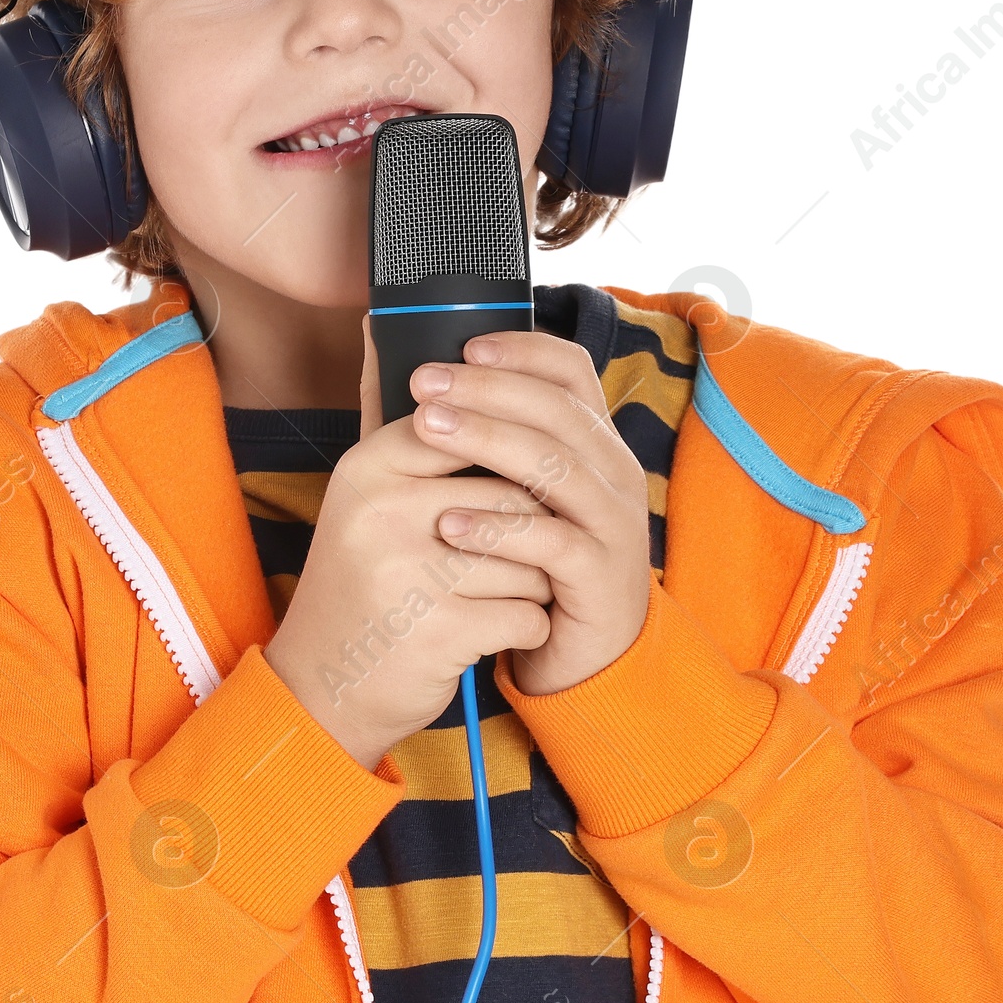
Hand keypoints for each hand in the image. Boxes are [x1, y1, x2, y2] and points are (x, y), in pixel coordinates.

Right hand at [261, 318, 556, 769]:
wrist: (322, 689)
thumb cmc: (359, 585)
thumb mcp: (360, 496)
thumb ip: (388, 418)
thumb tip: (380, 324)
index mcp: (369, 468)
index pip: (475, 431)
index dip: (505, 465)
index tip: (499, 495)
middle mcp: (385, 512)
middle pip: (515, 494)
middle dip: (527, 533)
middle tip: (498, 560)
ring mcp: (412, 572)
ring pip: (532, 555)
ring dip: (530, 583)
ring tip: (490, 596)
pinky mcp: (441, 630)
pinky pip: (529, 613)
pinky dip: (523, 629)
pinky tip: (487, 634)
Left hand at [409, 327, 653, 697]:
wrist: (577, 657)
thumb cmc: (527, 565)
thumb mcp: (501, 493)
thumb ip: (456, 430)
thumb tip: (387, 350)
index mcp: (591, 443)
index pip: (570, 372)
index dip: (521, 350)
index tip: (463, 345)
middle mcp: (613, 474)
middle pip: (556, 410)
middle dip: (486, 390)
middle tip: (423, 383)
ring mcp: (614, 525)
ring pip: (557, 465)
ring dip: (489, 441)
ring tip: (426, 430)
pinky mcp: (602, 577)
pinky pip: (554, 542)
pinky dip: (499, 529)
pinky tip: (449, 523)